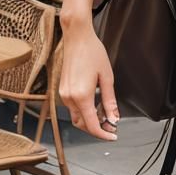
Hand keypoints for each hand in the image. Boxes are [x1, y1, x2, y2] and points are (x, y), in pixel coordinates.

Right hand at [59, 24, 118, 140]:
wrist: (77, 38)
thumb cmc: (93, 53)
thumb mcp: (107, 77)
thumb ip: (109, 100)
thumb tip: (114, 118)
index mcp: (81, 96)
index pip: (91, 125)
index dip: (103, 134)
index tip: (113, 136)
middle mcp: (69, 98)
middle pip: (82, 124)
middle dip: (96, 128)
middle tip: (111, 126)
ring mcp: (63, 94)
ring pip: (76, 117)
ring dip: (89, 120)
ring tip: (105, 114)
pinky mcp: (62, 90)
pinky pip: (73, 107)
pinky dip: (83, 111)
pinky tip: (94, 105)